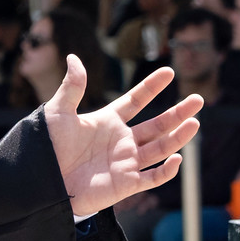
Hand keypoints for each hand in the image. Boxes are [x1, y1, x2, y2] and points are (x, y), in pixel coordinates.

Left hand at [44, 58, 201, 218]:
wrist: (41, 180)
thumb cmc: (47, 146)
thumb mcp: (59, 112)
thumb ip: (72, 87)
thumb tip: (73, 57)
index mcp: (107, 121)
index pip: (135, 100)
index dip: (151, 87)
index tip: (169, 72)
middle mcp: (121, 140)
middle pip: (156, 124)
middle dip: (177, 113)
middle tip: (198, 99)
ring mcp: (126, 162)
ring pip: (160, 148)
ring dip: (178, 136)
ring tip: (195, 122)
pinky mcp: (126, 183)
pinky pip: (153, 177)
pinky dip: (167, 170)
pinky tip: (178, 158)